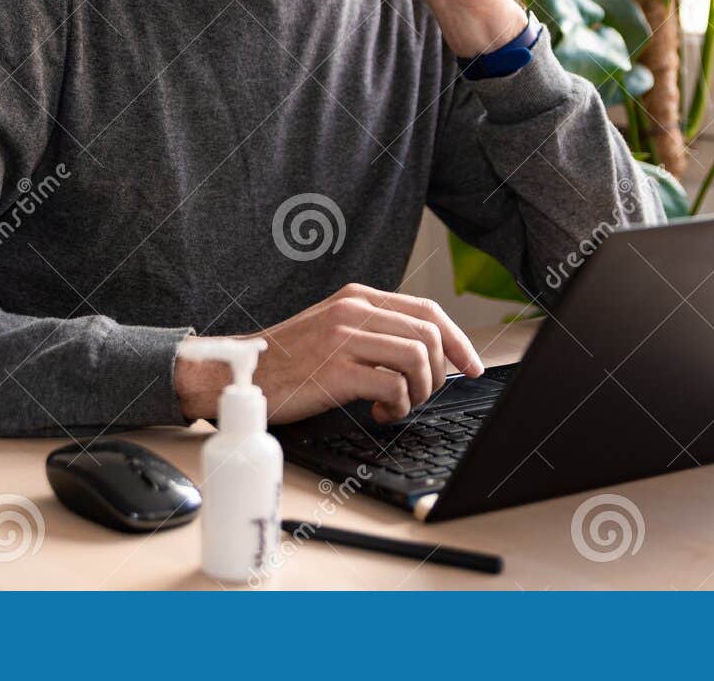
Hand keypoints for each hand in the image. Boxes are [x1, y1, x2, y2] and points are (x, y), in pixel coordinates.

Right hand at [173, 284, 484, 425]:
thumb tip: (427, 354)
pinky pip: (393, 386)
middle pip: (430, 333)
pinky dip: (397, 407)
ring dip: (420, 391)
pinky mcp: (335, 370)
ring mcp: (344, 338)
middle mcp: (354, 310)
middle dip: (441, 372)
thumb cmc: (289, 360)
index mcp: (358, 297)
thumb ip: (373, 331)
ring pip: (418, 357)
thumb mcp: (333, 328)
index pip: (428, 309)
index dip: (459, 339)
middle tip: (424, 395)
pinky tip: (379, 415)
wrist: (240, 373)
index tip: (473, 365)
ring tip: (398, 406)